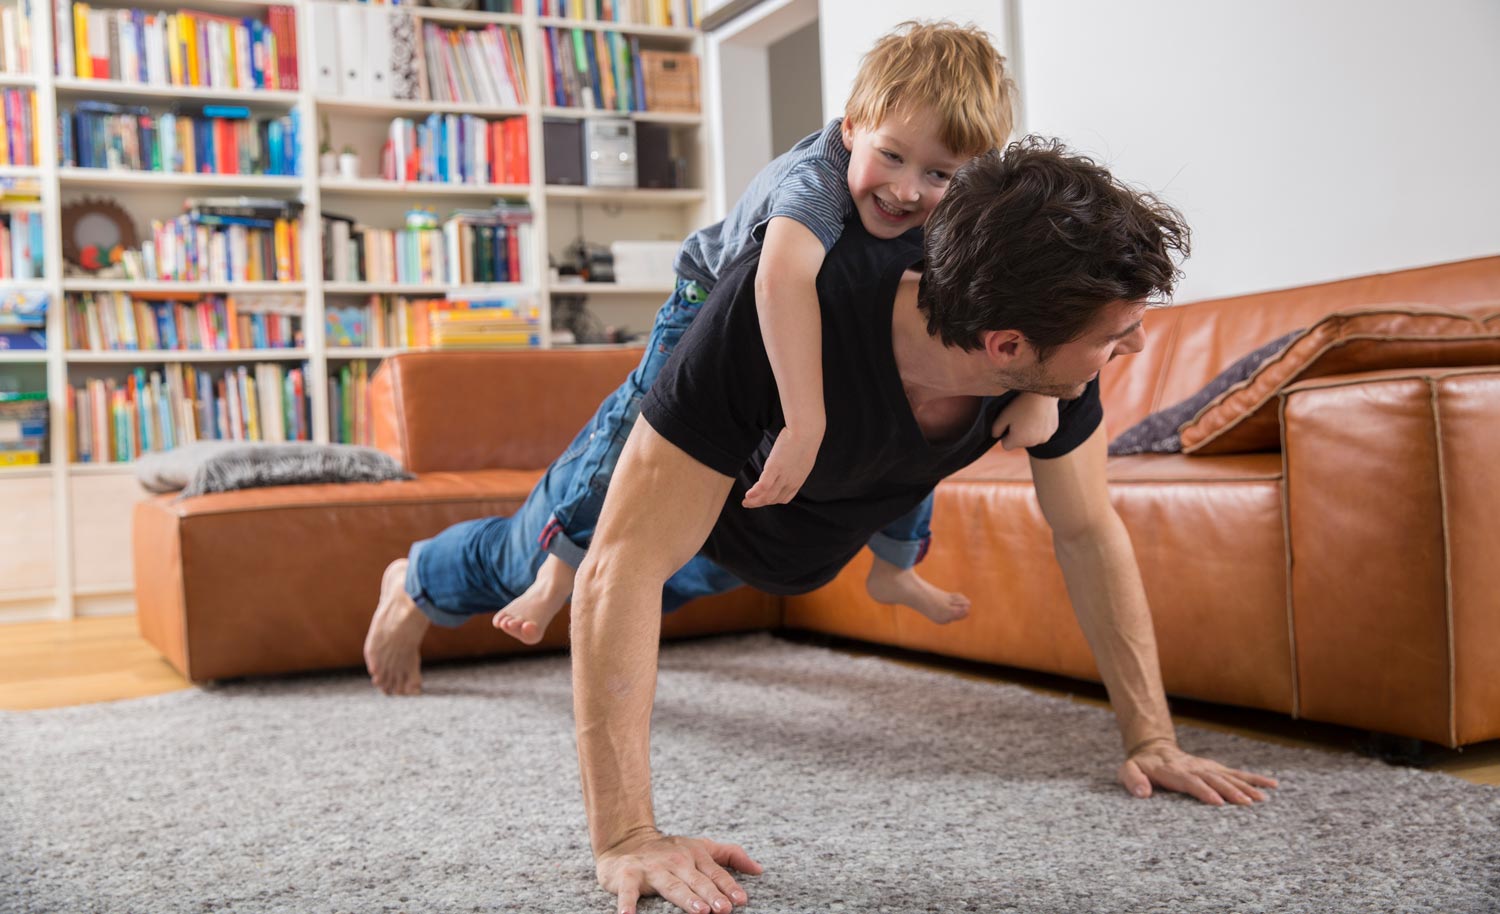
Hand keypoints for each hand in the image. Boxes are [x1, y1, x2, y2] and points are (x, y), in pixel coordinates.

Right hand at [596, 830, 762, 913]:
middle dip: (711, 894)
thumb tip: (759, 869)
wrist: (626, 840)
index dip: (729, 886)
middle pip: (696, 880)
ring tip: (699, 911)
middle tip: (724, 909)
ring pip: (671, 885)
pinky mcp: (628, 875)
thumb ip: (730, 856)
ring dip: (685, 898)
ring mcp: (653, 867)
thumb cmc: (670, 850)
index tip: (741, 900)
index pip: (715, 873)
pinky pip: (628, 892)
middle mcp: (675, 860)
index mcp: (694, 854)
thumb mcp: (701, 847)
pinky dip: (627, 904)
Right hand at [742, 424, 822, 507]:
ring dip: (755, 501)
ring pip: (768, 496)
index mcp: (798, 480)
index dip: (772, 501)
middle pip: (773, 499)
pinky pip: (764, 485)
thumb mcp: (803, 458)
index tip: (762, 499)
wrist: (807, 432)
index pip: (783, 498)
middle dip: (759, 503)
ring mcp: (783, 476)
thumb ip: (795, 466)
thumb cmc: (805, 440)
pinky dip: (755, 492)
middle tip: (748, 503)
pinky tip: (747, 494)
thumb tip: (790, 463)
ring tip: (745, 501)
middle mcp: (791, 482)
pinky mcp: (775, 468)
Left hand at [991, 394, 1059, 450]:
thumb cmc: (1021, 404)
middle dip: (1018, 434)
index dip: (1005, 435)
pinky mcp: (1052, 430)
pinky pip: (1043, 432)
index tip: (1008, 424)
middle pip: (1020, 443)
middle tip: (1019, 418)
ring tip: (1030, 415)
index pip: (1006, 446)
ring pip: (1032, 438)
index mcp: (1019, 441)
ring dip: (1030, 431)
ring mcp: (1045, 437)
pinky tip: (1039, 414)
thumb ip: (996, 429)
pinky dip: (1040, 427)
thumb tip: (996, 436)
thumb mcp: (1003, 416)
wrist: (1042, 393)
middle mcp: (1033, 443)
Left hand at [1118, 739, 1279, 805]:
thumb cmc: (1141, 765)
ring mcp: (1207, 767)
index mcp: (1174, 772)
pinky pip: (1237, 773)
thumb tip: (1142, 793)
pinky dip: (1254, 779)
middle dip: (1230, 791)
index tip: (1218, 802)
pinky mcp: (1215, 769)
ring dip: (1245, 787)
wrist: (1153, 749)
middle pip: (1214, 780)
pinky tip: (1272, 785)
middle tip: (1246, 803)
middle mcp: (1194, 768)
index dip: (1204, 791)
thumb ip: (1133, 779)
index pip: (1191, 782)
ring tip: (1262, 799)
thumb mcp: (1127, 770)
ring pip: (1229, 776)